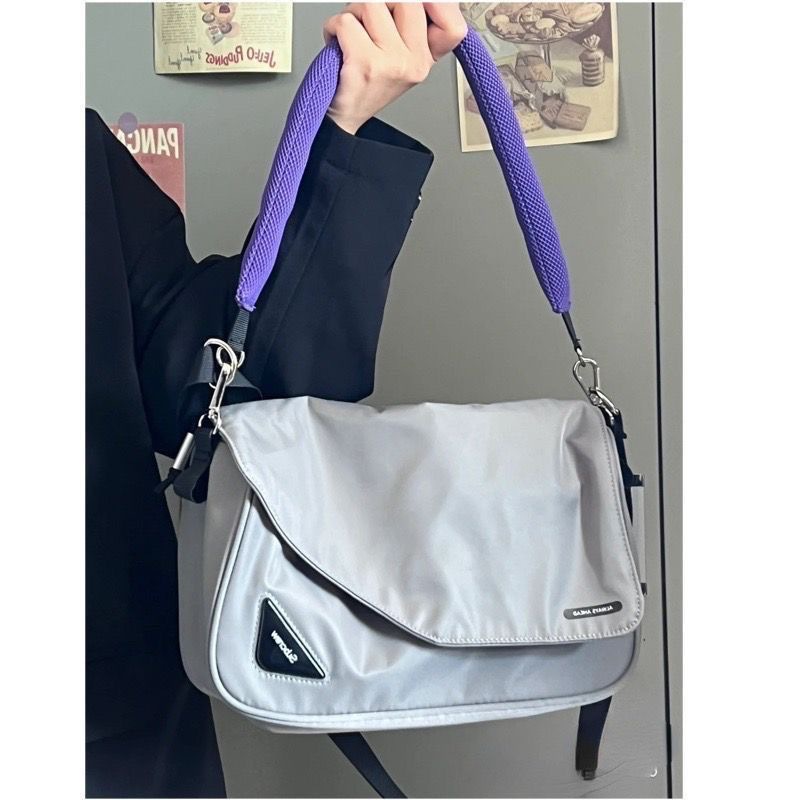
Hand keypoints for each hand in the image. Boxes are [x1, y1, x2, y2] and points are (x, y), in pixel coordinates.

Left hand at [323, 3, 466, 133]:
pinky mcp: (366, 63)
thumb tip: (417, 1)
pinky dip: (334, 27)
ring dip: (353, 13)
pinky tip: (338, 43)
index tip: (419, 6)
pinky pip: (347, 22)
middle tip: (369, 23)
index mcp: (425, 59)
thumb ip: (412, 25)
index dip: (439, 6)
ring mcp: (392, 64)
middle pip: (407, 0)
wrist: (343, 117)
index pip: (453, 26)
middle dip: (380, 4)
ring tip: (353, 35)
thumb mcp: (398, 57)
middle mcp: (414, 63)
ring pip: (372, 4)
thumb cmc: (364, 85)